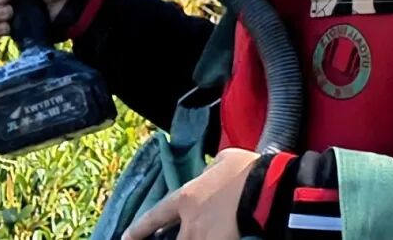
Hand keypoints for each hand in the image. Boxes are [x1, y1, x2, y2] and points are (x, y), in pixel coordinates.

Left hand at [122, 148, 259, 239]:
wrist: (266, 190)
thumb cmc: (246, 171)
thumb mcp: (223, 160)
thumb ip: (210, 169)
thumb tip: (209, 173)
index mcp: (187, 197)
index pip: (156, 215)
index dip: (140, 228)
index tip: (126, 237)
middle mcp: (191, 222)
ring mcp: (206, 238)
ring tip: (197, 237)